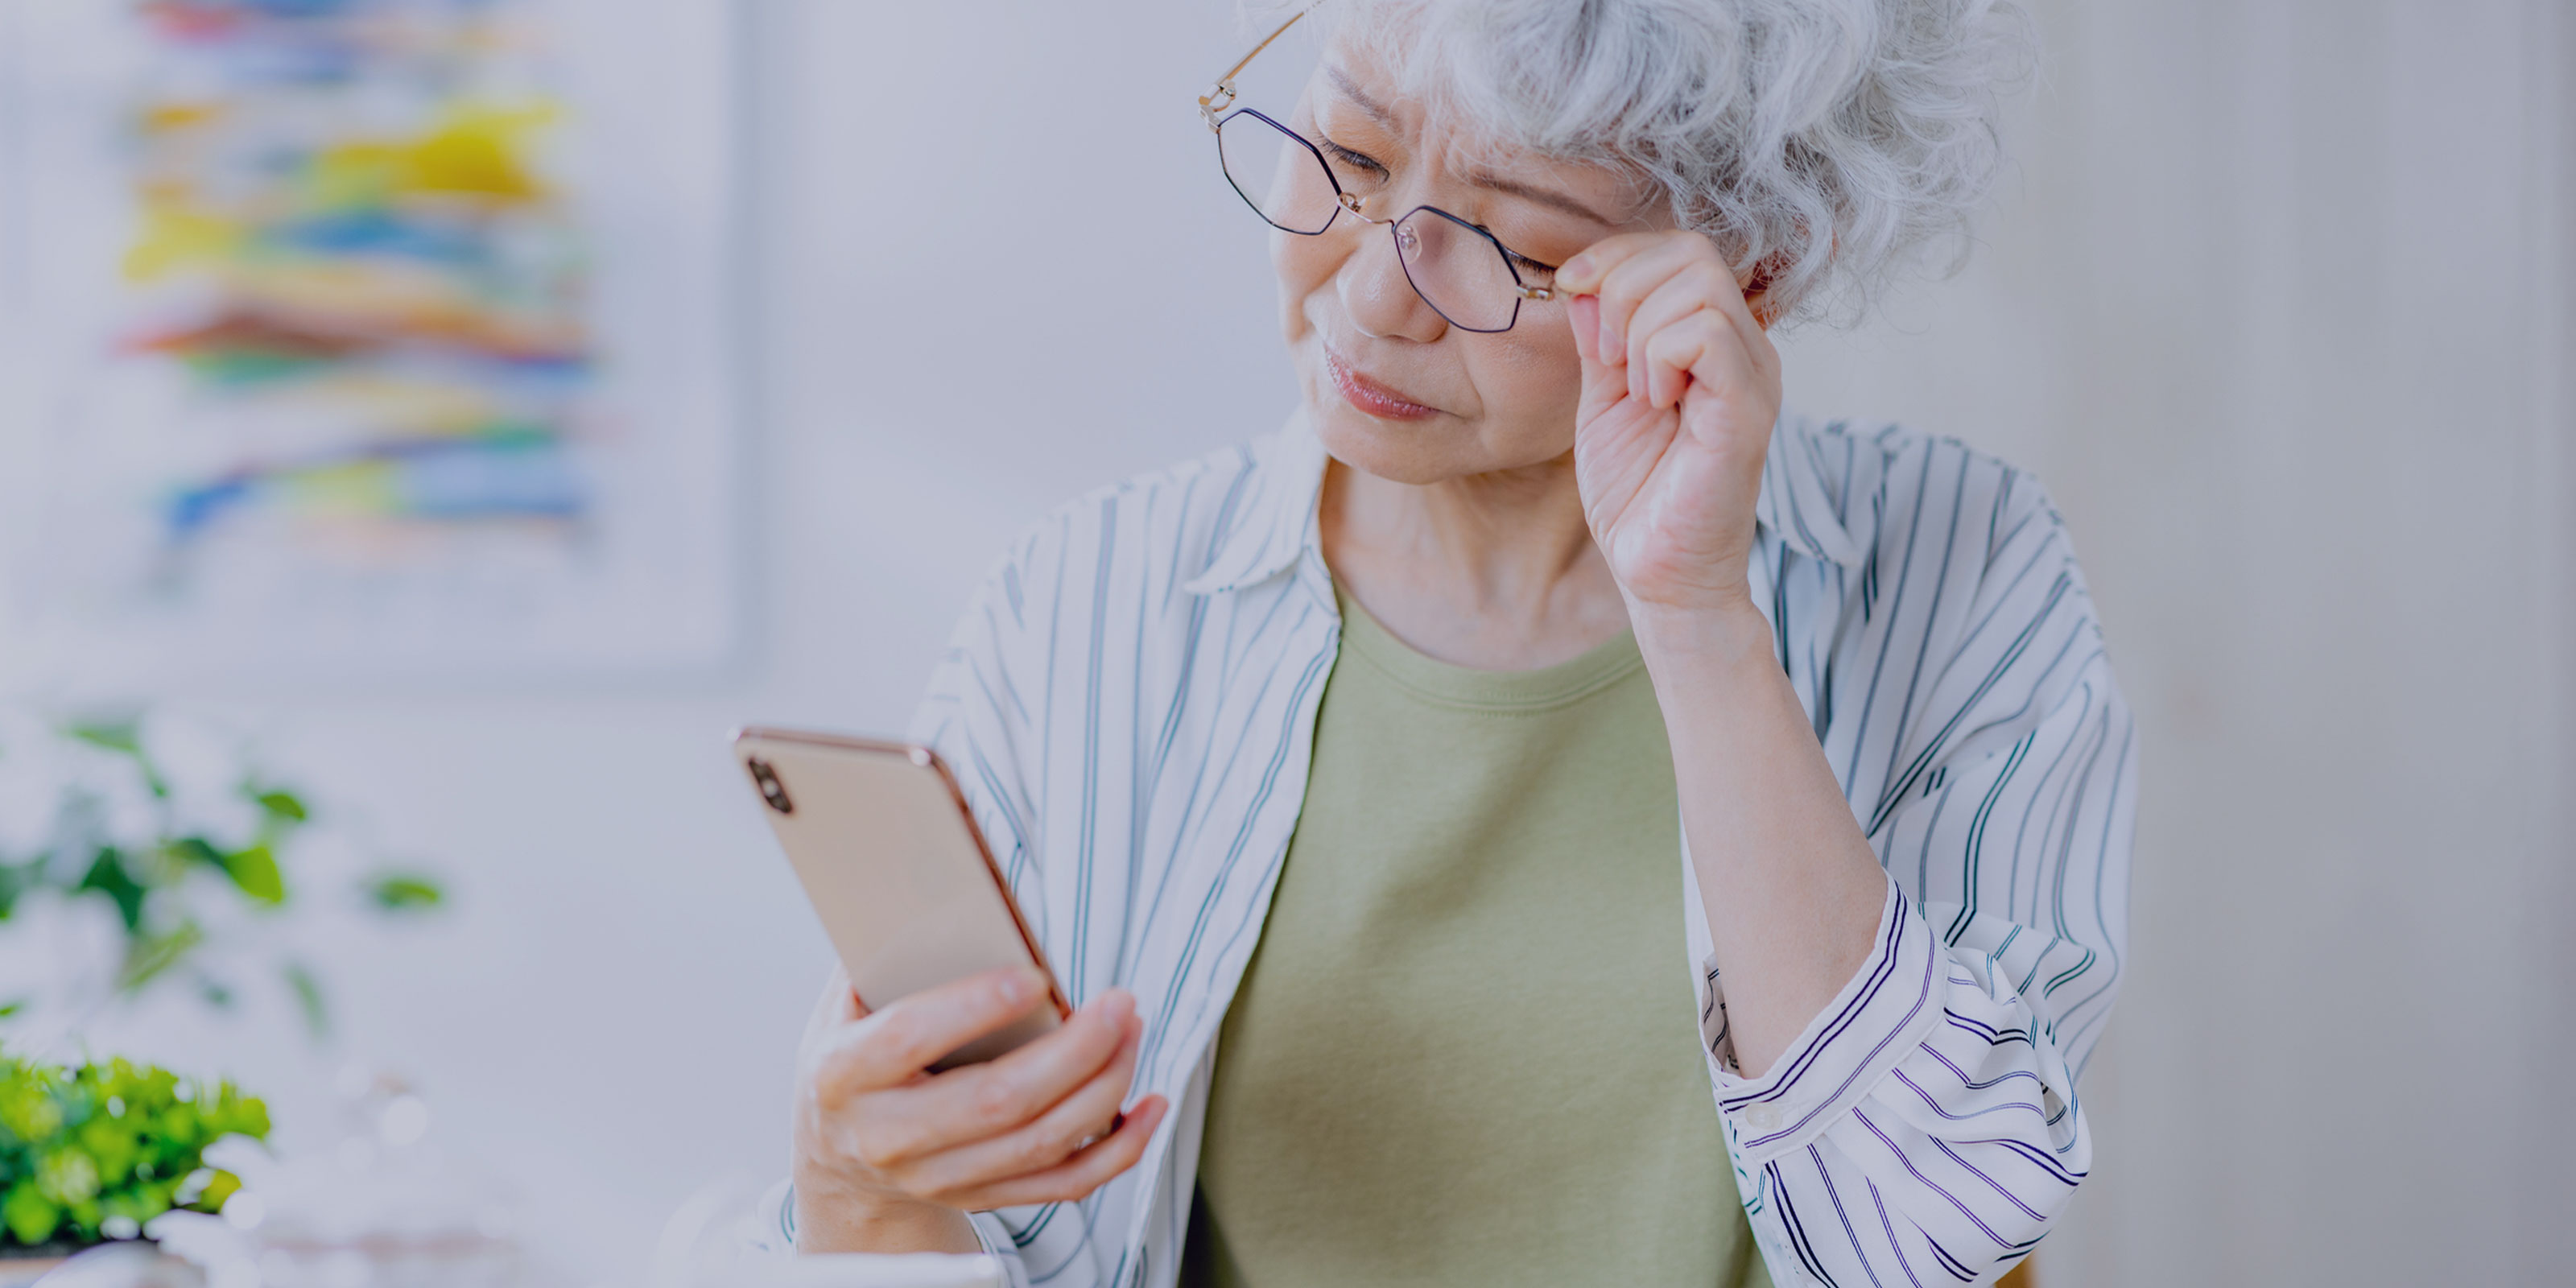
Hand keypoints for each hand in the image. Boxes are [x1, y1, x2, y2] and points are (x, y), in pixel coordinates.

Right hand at [789, 966, 1168, 1252]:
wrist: (837, 1158)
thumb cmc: (855, 1053)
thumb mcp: (847, 1001)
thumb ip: (891, 953)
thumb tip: (964, 894)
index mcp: (842, 1074)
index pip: (908, 1039)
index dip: (974, 1007)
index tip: (1036, 977)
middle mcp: (886, 1137)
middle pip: (997, 1101)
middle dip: (1074, 1051)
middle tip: (1120, 1003)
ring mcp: (936, 1178)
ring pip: (1040, 1142)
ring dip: (1105, 1086)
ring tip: (1132, 1030)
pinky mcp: (979, 1199)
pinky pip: (1064, 1184)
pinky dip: (1119, 1149)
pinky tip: (1150, 1107)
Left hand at [1554, 232, 1782, 619]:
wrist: (1656, 572)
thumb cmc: (1636, 493)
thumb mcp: (1603, 397)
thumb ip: (1599, 337)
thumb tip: (1582, 282)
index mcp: (1713, 339)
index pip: (1680, 249)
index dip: (1616, 255)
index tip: (1572, 290)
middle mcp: (1745, 348)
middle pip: (1693, 251)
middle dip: (1623, 287)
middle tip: (1606, 356)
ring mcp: (1753, 376)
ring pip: (1700, 285)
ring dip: (1640, 329)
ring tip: (1634, 389)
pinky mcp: (1748, 410)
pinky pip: (1707, 334)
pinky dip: (1660, 357)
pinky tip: (1654, 403)